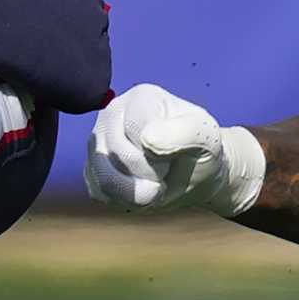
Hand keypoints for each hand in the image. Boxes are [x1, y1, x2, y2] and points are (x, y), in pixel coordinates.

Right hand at [84, 83, 262, 215]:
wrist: (195, 173)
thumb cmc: (201, 150)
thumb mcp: (206, 138)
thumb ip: (184, 133)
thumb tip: (147, 140)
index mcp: (141, 97)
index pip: (139, 132)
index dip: (162, 155)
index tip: (179, 152)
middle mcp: (112, 113)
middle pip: (120, 155)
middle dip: (152, 175)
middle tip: (168, 169)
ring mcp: (99, 141)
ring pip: (105, 177)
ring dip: (138, 192)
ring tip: (156, 184)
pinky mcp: (92, 169)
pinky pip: (101, 193)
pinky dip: (127, 201)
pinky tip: (142, 189)